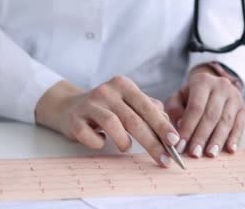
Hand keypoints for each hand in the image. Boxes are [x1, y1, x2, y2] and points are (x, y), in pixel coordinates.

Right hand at [35, 76, 179, 166]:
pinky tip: (101, 142)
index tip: (175, 141)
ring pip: (112, 124)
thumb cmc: (107, 108)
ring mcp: (89, 104)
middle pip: (134, 119)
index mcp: (124, 86)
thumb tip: (170, 128)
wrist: (69, 106)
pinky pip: (88, 134)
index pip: (148, 107)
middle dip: (152, 142)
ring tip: (126, 147)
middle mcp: (108, 91)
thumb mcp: (129, 103)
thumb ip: (149, 111)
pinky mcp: (74, 118)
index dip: (162, 125)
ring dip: (123, 141)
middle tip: (164, 159)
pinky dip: (97, 142)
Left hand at [165, 65, 244, 157]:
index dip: (188, 127)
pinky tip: (229, 150)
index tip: (181, 145)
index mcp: (202, 82)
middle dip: (202, 137)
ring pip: (226, 121)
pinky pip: (239, 125)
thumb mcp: (178, 97)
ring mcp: (234, 96)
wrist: (212, 85)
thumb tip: (179, 126)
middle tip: (194, 153)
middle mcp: (221, 86)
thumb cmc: (191, 95)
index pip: (196, 107)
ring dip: (217, 140)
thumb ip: (175, 110)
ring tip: (210, 154)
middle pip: (211, 115)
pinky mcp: (242, 108)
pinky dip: (234, 139)